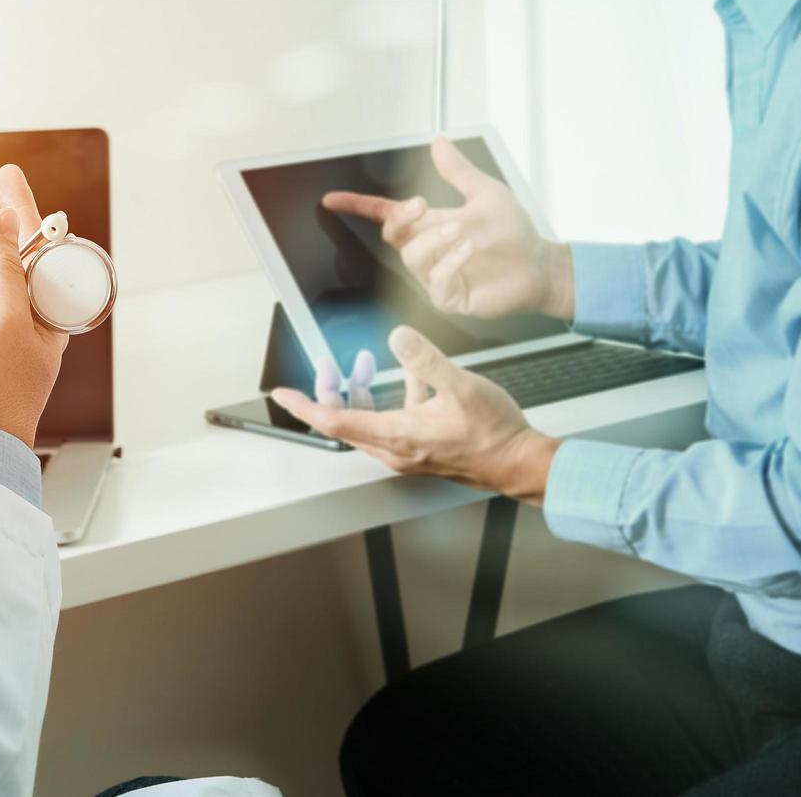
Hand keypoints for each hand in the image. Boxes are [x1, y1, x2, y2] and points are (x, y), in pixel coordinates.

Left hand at [271, 326, 559, 503]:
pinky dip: (388, 396)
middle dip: (331, 388)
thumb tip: (397, 337)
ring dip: (359, 390)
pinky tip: (408, 373)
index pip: (333, 421)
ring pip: (366, 420)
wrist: (519, 463)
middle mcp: (394, 448)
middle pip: (344, 420)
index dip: (304, 405)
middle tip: (329, 362)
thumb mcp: (460, 386)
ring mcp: (407, 450)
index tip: (281, 392)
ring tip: (366, 361)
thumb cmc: (494, 434)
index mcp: (396, 436)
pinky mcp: (420, 447)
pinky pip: (389, 421)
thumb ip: (425, 360)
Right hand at [321, 136, 574, 319]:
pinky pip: (435, 281)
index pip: (386, 215)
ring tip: (461, 230)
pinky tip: (468, 249)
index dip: (358, 207)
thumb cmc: (512, 233)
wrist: (538, 265)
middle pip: (391, 235)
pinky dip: (449, 262)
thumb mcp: (486, 193)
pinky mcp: (449, 296)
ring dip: (432, 239)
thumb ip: (458, 172)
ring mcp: (435, 275)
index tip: (333, 200)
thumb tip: (438, 142)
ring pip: (411, 258)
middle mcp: (427, 249)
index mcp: (429, 225)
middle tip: (422, 204)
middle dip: (401, 219)